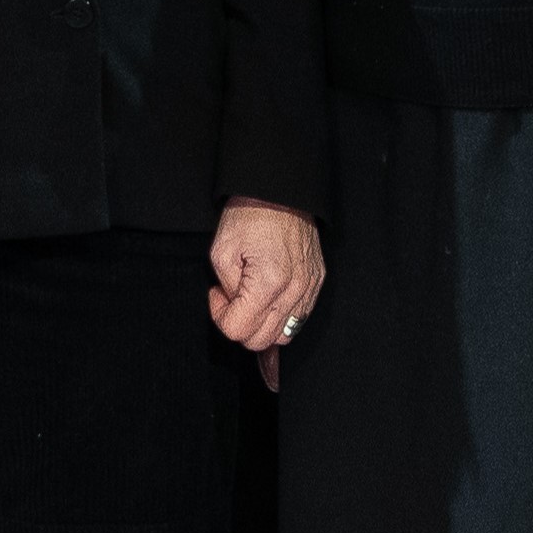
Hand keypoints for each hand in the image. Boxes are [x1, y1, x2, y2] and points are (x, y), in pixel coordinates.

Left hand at [206, 197, 319, 358]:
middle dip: (240, 324)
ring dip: (262, 325)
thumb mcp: (221, 250)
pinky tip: (268, 297)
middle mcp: (294, 290)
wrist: (281, 192)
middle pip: (262, 340)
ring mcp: (308, 288)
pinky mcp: (316, 283)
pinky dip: (280, 316)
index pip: (239, 330)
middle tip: (230, 298)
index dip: (220, 316)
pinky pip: (298, 318)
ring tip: (250, 300)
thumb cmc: (251, 214)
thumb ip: (227, 288)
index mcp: (269, 282)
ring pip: (283, 335)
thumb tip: (233, 306)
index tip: (217, 294)